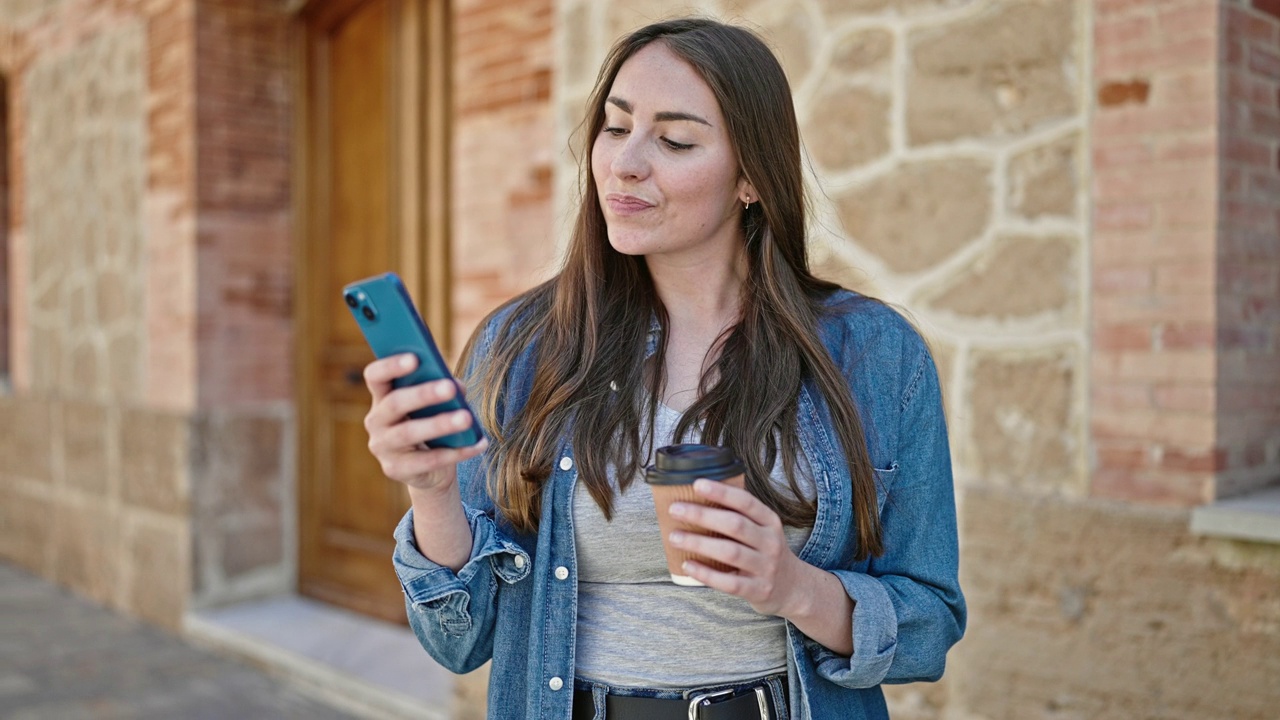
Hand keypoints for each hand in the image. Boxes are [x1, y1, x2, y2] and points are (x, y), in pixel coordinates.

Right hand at [363, 353, 487, 492]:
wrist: (429, 470)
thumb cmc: (431, 425)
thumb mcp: (436, 405)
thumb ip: (444, 390)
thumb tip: (457, 386)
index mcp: (382, 397)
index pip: (375, 376)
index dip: (391, 366)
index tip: (414, 357)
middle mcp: (376, 421)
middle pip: (395, 403)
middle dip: (423, 394)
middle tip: (450, 387)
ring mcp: (383, 448)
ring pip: (409, 434)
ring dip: (440, 424)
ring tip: (466, 418)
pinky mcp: (395, 470)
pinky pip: (428, 461)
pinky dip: (456, 452)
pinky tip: (477, 443)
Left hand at [667, 479, 809, 618]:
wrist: (792, 588)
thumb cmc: (765, 552)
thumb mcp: (762, 529)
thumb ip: (739, 515)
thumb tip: (696, 494)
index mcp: (770, 521)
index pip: (746, 502)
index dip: (722, 492)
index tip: (697, 484)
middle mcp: (770, 542)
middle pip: (735, 525)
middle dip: (702, 515)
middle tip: (675, 510)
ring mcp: (766, 567)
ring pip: (730, 552)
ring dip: (699, 543)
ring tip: (674, 537)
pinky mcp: (758, 590)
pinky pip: (729, 583)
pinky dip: (706, 574)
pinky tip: (687, 565)